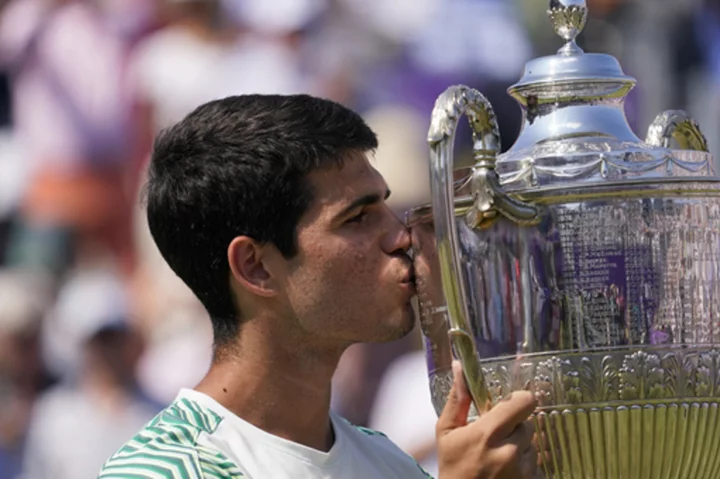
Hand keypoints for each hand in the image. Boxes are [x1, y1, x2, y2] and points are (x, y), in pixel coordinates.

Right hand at [436, 360, 538, 478]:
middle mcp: (509, 451)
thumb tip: (460, 366)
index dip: (520, 401)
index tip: (510, 406)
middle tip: (496, 438)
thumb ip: (458, 398)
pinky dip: (525, 467)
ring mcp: (523, 471)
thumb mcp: (447, 431)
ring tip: (499, 458)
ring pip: (533, 445)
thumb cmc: (452, 466)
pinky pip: (537, 466)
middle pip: (528, 424)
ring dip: (520, 448)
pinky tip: (507, 472)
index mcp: (488, 433)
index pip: (524, 403)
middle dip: (514, 428)